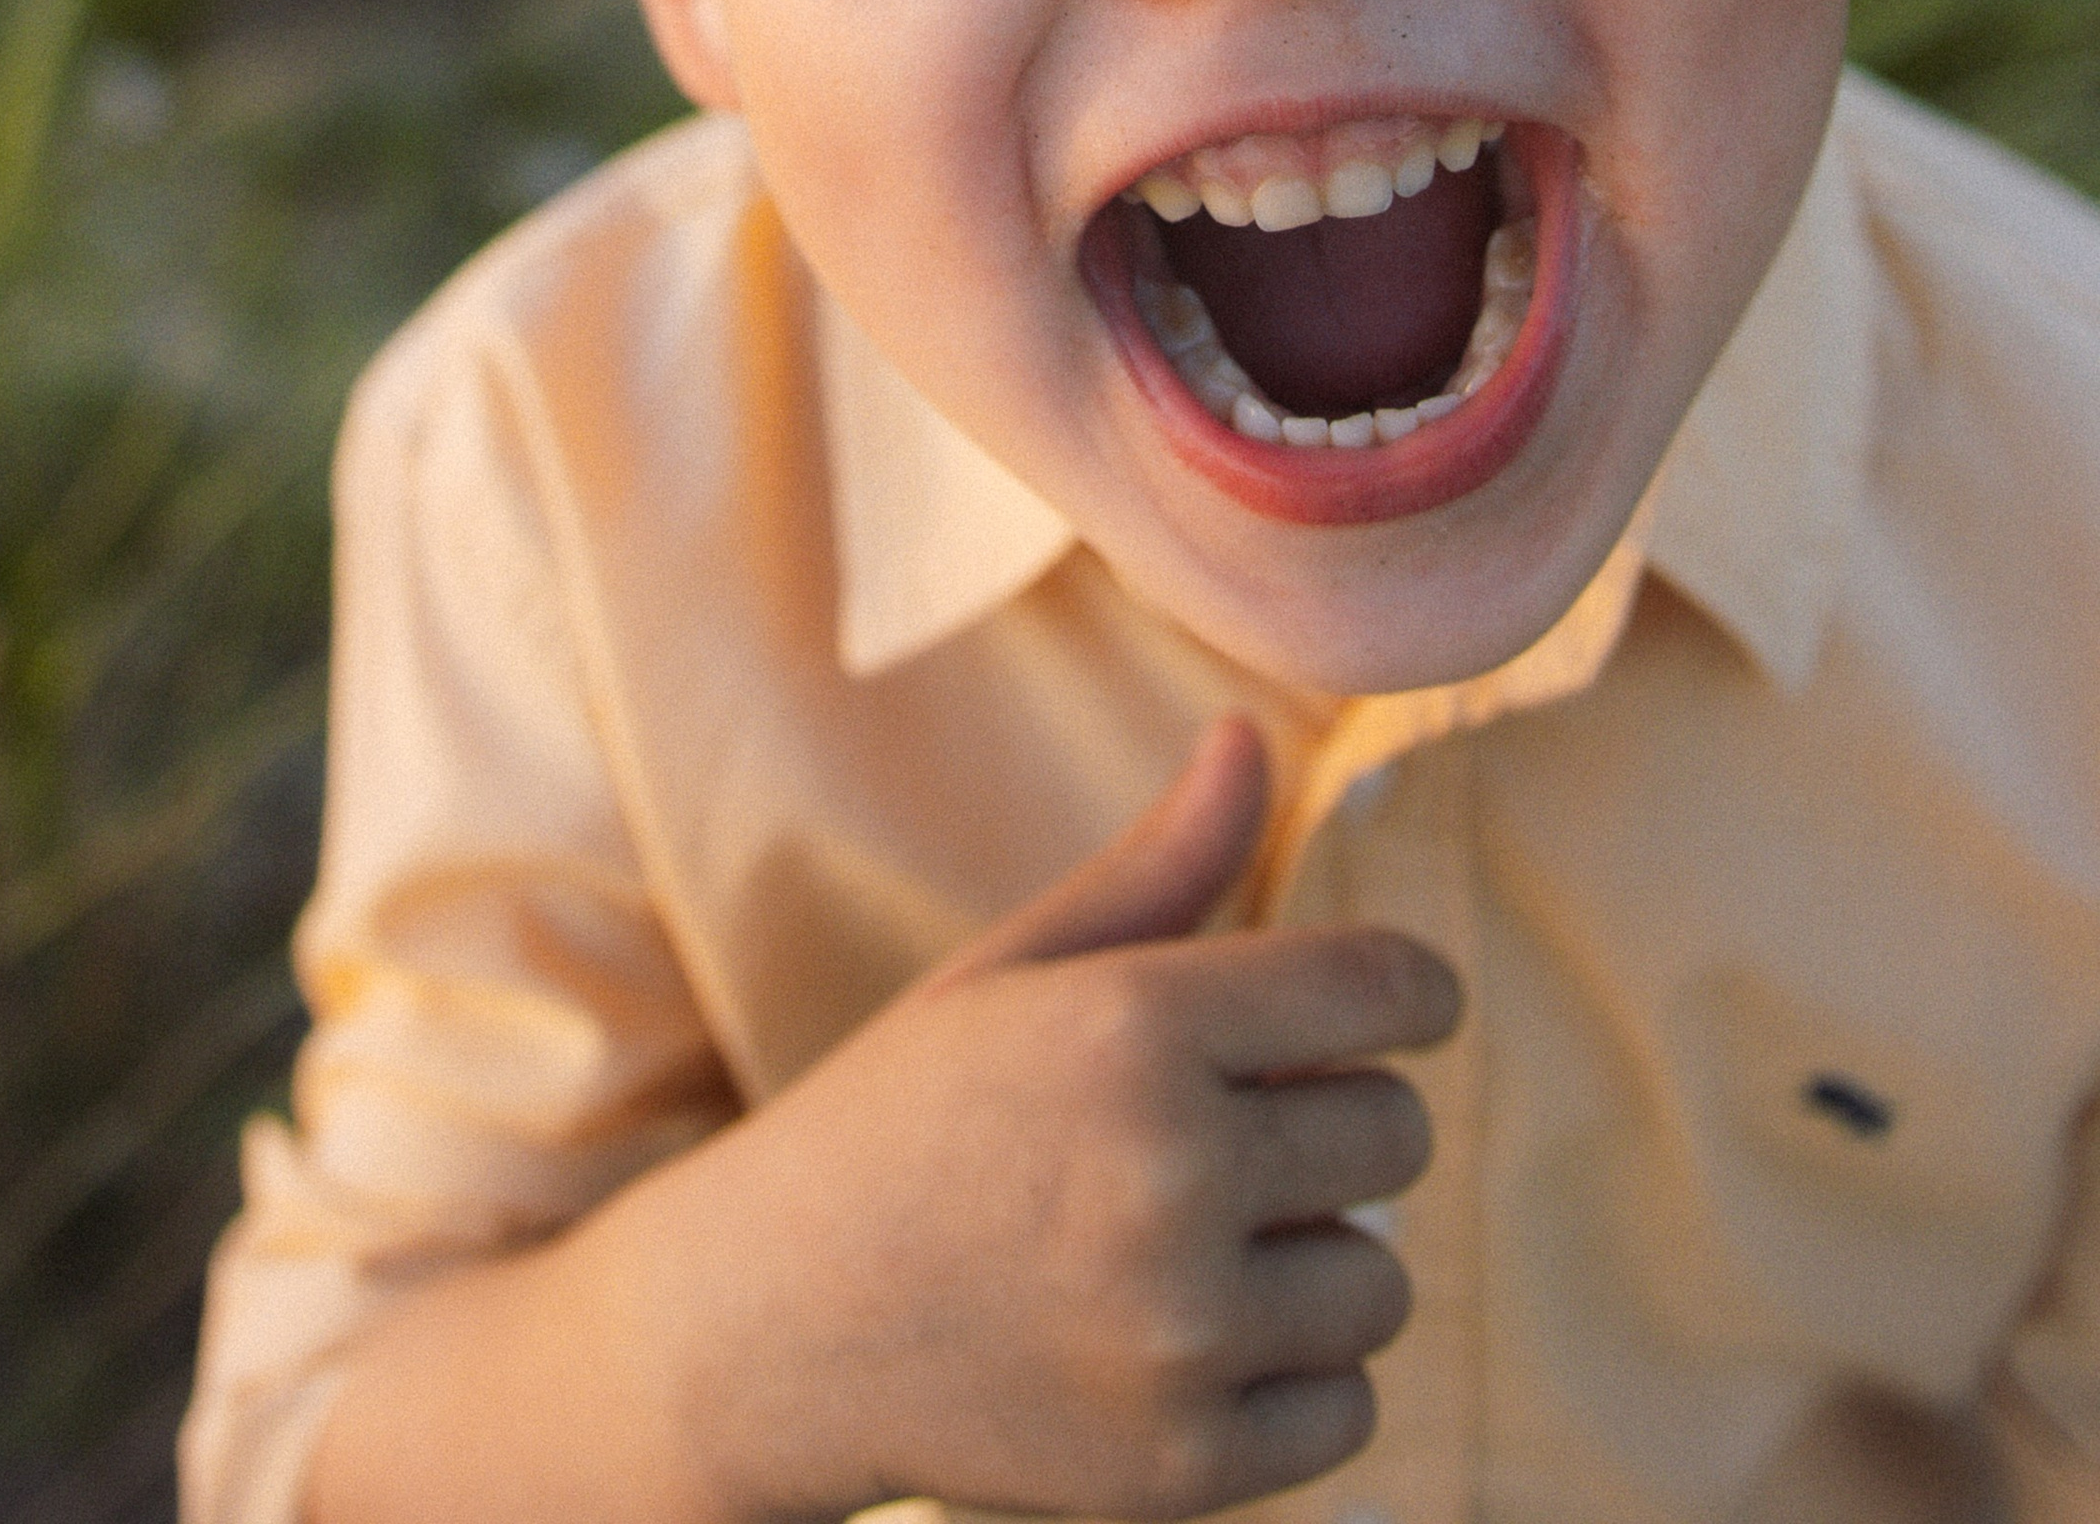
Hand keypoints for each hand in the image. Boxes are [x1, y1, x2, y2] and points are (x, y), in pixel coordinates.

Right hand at [621, 716, 1461, 1523]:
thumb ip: (1160, 864)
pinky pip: (1350, 1409)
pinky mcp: (1184, 1467)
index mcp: (1131, 1025)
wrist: (770, 1327)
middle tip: (1231, 1137)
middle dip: (1336, 1123)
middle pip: (1397, 1134)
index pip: (1383, 991)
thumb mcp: (1016, 972)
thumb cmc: (909, 1119)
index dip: (1411, 994)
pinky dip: (1292, 1382)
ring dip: (1315, 1261)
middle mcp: (1168, 1174)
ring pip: (1382, 1281)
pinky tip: (1186, 1346)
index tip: (1392, 1007)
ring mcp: (1178, 1334)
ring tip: (1197, 1246)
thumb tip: (1253, 732)